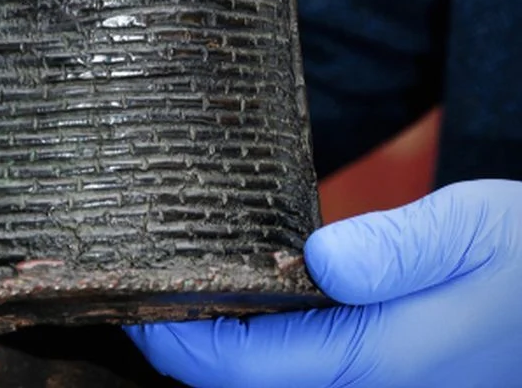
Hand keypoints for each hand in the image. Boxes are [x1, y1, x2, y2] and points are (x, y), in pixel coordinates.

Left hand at [126, 179, 521, 387]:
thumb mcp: (470, 231)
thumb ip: (396, 249)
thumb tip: (317, 261)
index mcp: (378, 363)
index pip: (241, 368)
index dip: (175, 341)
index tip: (133, 302)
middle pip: (245, 385)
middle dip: (184, 348)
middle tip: (140, 291)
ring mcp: (381, 387)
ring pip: (271, 383)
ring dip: (217, 351)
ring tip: (174, 293)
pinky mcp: (385, 374)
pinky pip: (303, 372)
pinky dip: (257, 348)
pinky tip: (242, 304)